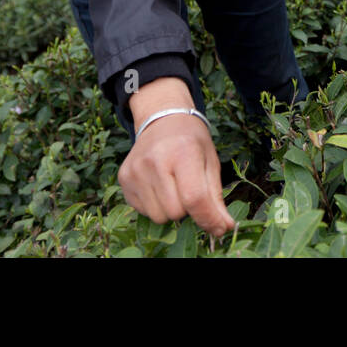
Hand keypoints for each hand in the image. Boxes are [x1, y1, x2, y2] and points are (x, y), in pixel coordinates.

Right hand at [118, 77, 235, 238]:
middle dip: (187, 209)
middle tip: (189, 189)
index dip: (208, 218)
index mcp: (183, 152)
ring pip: (158, 217)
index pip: (194, 198)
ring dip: (170, 209)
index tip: (219, 227)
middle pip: (175, 213)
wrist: (163, 119)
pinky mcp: (123, 178)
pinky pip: (143, 211)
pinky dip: (155, 205)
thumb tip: (223, 228)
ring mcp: (135, 170)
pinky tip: (158, 184)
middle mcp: (155, 161)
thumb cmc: (191, 141)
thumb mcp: (210, 162)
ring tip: (173, 186)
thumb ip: (216, 198)